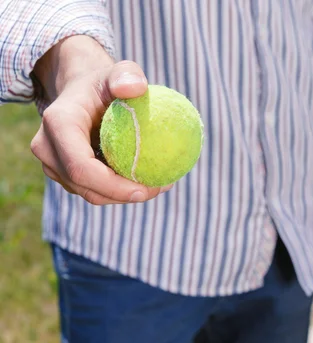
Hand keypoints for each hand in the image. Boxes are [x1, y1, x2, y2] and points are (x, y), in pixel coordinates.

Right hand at [30, 35, 171, 204]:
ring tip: (158, 184)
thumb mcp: (119, 71)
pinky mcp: (64, 173)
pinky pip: (93, 190)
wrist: (83, 91)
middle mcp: (47, 147)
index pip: (80, 166)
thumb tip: (136, 88)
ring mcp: (52, 163)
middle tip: (160, 187)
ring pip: (90, 193)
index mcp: (58, 123)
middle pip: (85, 186)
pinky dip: (119, 190)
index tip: (144, 189)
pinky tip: (146, 181)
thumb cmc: (105, 81)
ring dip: (124, 195)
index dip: (111, 185)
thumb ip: (128, 74)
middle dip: (123, 195)